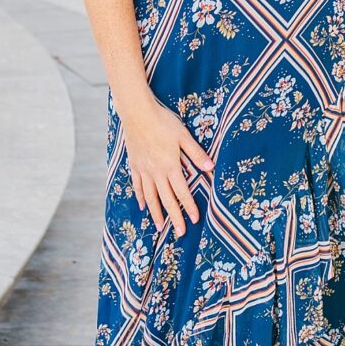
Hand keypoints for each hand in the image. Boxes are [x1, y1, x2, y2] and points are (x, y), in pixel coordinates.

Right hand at [119, 95, 214, 236]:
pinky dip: (140, 197)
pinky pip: (137, 185)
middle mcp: (156, 172)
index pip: (182, 191)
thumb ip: (196, 153)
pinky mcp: (134, 165)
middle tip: (179, 232)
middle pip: (166, 199)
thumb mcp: (183, 135)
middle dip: (174, 217)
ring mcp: (143, 170)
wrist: (137, 113)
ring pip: (150, 196)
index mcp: (170, 166)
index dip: (189, 206)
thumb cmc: (163, 122)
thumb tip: (211, 168)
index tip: (194, 220)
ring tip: (159, 227)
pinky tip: (143, 206)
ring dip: (156, 212)